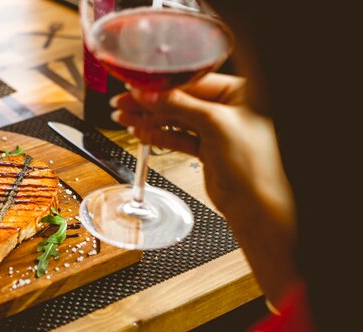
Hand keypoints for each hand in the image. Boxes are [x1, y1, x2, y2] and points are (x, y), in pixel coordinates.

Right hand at [111, 73, 299, 302]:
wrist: (255, 203)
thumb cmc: (253, 163)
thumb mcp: (214, 123)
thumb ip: (179, 105)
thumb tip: (148, 94)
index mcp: (238, 92)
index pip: (191, 82)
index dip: (160, 86)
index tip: (135, 89)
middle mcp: (228, 108)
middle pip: (180, 101)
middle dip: (150, 104)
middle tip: (123, 105)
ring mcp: (217, 130)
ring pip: (176, 120)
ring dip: (149, 120)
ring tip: (124, 119)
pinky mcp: (207, 149)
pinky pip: (178, 138)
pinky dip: (159, 136)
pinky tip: (141, 133)